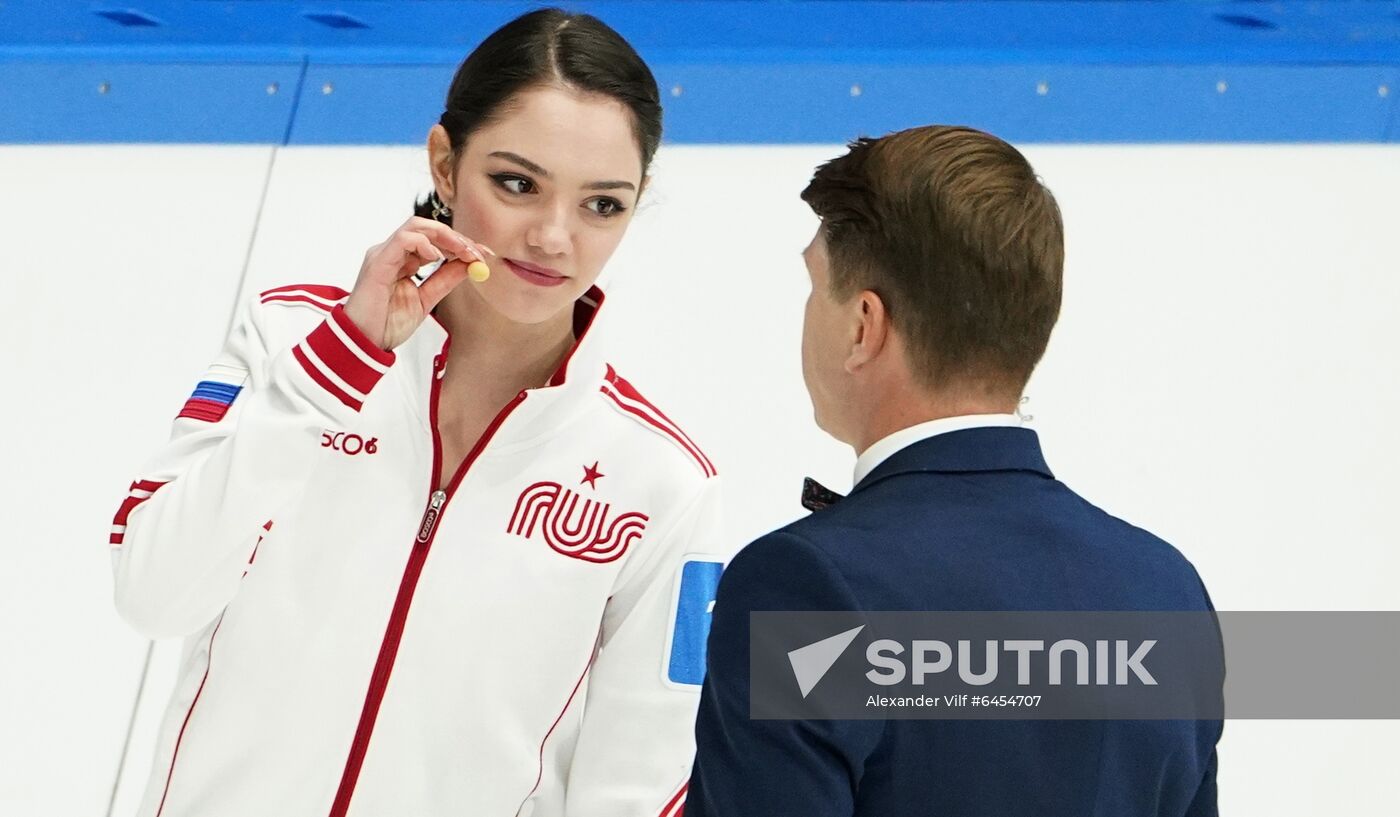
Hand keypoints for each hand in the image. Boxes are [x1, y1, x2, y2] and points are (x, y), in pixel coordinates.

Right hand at [343, 216, 491, 349]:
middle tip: (477, 253)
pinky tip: (437, 256)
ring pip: (415, 226)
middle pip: (427, 227)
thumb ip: (445, 280)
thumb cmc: (387, 324)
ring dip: (445, 236)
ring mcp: (384, 254)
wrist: (364, 343)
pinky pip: (402, 240)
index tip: (484, 254)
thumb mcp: (426, 300)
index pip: (434, 240)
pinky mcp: (378, 262)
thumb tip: (470, 265)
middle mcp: (392, 252)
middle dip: (457, 238)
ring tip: (463, 252)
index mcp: (403, 260)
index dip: (461, 243)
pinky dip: (423, 243)